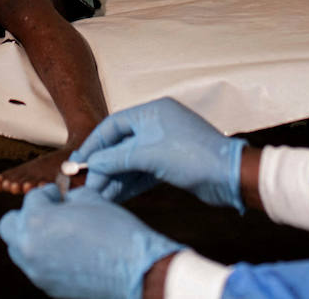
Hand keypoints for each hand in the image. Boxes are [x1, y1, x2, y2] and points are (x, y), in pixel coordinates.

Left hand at [0, 185, 181, 298]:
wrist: (136, 271)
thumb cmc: (115, 230)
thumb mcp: (90, 200)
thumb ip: (68, 196)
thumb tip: (63, 199)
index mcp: (35, 221)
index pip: (32, 198)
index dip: (49, 193)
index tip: (60, 194)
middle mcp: (28, 247)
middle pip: (9, 225)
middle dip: (27, 215)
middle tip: (49, 212)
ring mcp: (36, 271)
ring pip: (18, 249)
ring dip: (32, 237)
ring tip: (57, 232)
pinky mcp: (48, 288)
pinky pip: (35, 267)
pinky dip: (44, 256)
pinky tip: (67, 251)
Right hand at [75, 98, 245, 209]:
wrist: (229, 177)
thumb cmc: (193, 157)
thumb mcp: (150, 155)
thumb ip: (118, 159)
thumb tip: (92, 165)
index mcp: (153, 113)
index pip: (114, 124)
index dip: (95, 143)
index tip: (79, 161)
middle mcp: (157, 125)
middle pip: (121, 144)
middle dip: (103, 165)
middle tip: (87, 183)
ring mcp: (164, 145)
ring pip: (131, 161)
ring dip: (114, 177)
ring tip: (97, 194)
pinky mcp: (170, 164)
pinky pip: (142, 171)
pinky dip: (129, 182)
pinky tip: (114, 195)